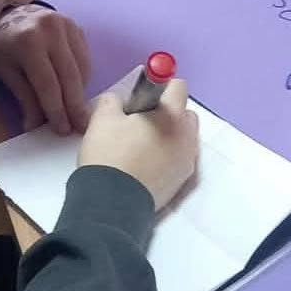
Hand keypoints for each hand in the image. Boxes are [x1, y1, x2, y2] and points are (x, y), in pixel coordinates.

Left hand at [0, 3, 89, 134]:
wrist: (8, 12)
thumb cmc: (2, 44)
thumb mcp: (5, 71)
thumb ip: (24, 97)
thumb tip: (36, 126)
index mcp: (29, 42)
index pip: (48, 83)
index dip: (56, 109)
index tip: (62, 129)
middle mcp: (52, 31)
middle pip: (70, 76)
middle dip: (75, 105)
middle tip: (81, 127)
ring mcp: (67, 26)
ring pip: (82, 68)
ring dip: (80, 92)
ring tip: (78, 112)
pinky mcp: (77, 27)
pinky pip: (85, 57)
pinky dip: (82, 77)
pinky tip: (76, 90)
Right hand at [78, 79, 198, 211]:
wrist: (112, 203)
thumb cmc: (109, 155)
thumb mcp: (102, 119)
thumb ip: (113, 100)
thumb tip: (120, 100)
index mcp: (171, 114)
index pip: (178, 86)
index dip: (160, 87)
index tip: (144, 98)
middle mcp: (186, 135)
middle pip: (184, 112)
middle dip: (167, 113)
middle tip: (141, 123)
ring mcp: (187, 159)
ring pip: (184, 137)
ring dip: (170, 135)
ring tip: (144, 146)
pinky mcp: (183, 180)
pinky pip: (181, 158)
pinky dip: (169, 156)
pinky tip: (147, 164)